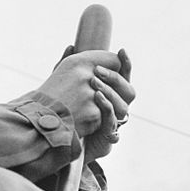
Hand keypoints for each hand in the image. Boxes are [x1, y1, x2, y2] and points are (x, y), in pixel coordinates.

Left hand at [37, 47, 134, 161]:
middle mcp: (116, 109)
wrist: (61, 144)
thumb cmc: (65, 114)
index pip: (123, 78)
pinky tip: (97, 99)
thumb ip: (66, 68)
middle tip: (97, 71)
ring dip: (109, 94)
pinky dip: (106, 110)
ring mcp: (114, 124)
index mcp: (109, 96)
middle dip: (115, 79)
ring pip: (123, 107)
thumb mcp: (63, 88)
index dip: (125, 64)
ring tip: (94, 85)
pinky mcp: (107, 138)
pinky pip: (113, 124)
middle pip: (129, 91)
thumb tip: (70, 47)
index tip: (121, 51)